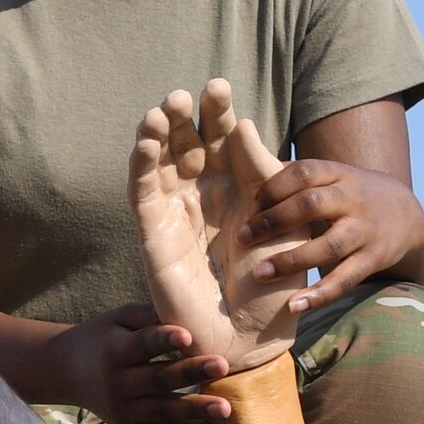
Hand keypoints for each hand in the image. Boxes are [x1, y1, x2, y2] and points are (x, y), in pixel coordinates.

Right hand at [63, 304, 232, 423]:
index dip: (162, 340)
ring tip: (225, 408)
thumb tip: (188, 312)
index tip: (186, 335)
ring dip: (196, 409)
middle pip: (158, 379)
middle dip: (191, 373)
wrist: (66, 371)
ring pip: (163, 410)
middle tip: (222, 365)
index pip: (141, 345)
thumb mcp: (117, 319)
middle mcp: (117, 382)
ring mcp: (123, 409)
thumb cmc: (100, 338)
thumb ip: (149, 315)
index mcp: (114, 350)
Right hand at [129, 80, 307, 373]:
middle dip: (184, 117)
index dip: (218, 113)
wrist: (255, 336)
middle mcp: (204, 194)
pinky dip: (142, 166)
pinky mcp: (155, 234)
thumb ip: (262, 173)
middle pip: (187, 144)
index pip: (223, 139)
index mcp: (239, 187)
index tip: (218, 87)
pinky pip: (143, 194)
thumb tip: (245, 124)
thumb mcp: (281, 219)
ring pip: (161, 163)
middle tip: (184, 94)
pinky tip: (146, 142)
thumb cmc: (276, 283)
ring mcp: (177, 212)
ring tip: (162, 108)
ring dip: (157, 134)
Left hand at [237, 159, 423, 313]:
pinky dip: (320, 294)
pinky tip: (295, 305)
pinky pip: (346, 279)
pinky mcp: (374, 258)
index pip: (303, 173)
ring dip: (291, 261)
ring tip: (260, 274)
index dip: (272, 189)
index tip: (249, 209)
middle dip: (273, 221)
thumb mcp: (333, 176)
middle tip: (242, 239)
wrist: (408, 215)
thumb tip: (247, 174)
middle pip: (311, 205)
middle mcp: (353, 199)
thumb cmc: (352, 195)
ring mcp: (365, 230)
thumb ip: (297, 176)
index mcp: (339, 174)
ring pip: (328, 245)